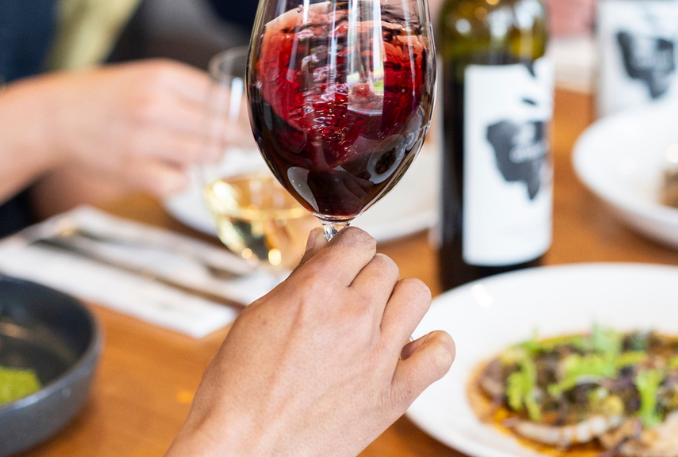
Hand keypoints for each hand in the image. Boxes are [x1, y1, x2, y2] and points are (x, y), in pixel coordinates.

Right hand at [21, 59, 238, 196]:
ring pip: (205, 156)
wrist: (57, 116)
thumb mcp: (150, 78)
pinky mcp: (133, 170)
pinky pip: (179, 183)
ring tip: (190, 152)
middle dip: (233, 141)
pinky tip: (168, 170)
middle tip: (234, 145)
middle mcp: (155, 105)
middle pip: (220, 130)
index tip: (253, 127)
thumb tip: (239, 113)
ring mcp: (143, 139)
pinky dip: (180, 180)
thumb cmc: (110, 98)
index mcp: (164, 76)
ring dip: (206, 158)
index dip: (243, 117)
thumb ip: (190, 92)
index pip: (223, 99)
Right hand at [167, 228, 455, 456]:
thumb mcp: (258, 318)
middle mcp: (354, 318)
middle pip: (386, 266)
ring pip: (417, 295)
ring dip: (397, 301)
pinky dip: (432, 346)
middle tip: (347, 296)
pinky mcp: (394, 395)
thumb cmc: (237, 390)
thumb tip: (321, 244)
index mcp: (316, 292)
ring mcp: (379, 357)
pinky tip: (409, 348)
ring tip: (376, 319)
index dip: (348, 248)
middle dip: (367, 275)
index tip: (342, 259)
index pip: (358, 241)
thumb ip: (298, 278)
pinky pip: (439, 353)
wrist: (243, 449)